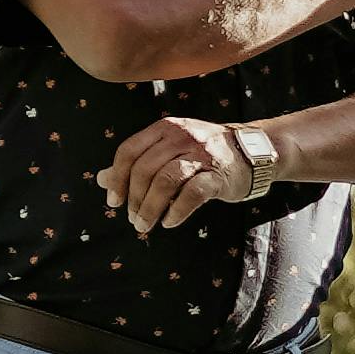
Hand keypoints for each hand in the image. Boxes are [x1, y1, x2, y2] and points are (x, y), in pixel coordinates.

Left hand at [104, 116, 276, 235]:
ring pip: (165, 180)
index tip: (114, 201)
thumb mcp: (168, 150)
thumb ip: (136, 162)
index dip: (117, 178)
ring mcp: (201, 154)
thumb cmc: (203, 154)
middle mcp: (181, 136)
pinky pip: (192, 194)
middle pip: (145, 169)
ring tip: (146, 224)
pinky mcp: (218, 174)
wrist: (253, 152)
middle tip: (133, 219)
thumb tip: (102, 179)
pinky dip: (177, 211)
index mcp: (165, 128)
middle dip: (134, 198)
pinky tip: (170, 221)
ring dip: (151, 207)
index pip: (129, 151)